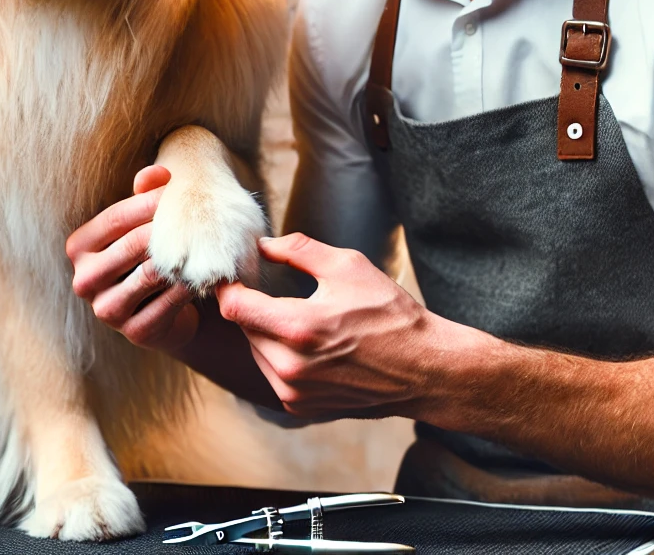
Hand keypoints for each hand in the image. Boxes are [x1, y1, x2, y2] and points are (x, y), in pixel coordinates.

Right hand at [66, 165, 199, 351]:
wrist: (165, 309)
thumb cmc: (148, 253)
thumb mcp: (142, 222)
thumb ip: (145, 194)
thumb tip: (158, 173)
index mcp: (78, 248)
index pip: (116, 218)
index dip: (149, 201)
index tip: (177, 187)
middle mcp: (84, 280)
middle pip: (132, 244)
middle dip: (168, 227)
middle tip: (197, 214)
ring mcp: (107, 310)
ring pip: (150, 274)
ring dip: (180, 257)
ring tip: (204, 241)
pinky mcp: (135, 331)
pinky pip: (168, 302)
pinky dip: (189, 284)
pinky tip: (206, 271)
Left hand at [215, 233, 453, 418]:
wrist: (424, 369)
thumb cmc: (391, 315)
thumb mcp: (348, 266)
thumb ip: (298, 250)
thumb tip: (262, 245)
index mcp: (299, 328)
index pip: (234, 307)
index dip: (229, 286)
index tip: (234, 275)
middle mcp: (290, 367)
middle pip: (245, 327)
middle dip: (255, 307)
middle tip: (276, 292)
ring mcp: (293, 392)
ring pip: (256, 351)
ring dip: (267, 332)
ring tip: (303, 319)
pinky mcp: (300, 407)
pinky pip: (272, 373)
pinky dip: (281, 356)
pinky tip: (311, 346)